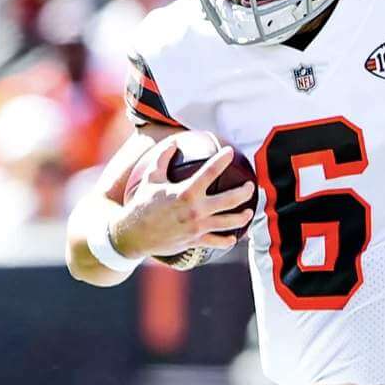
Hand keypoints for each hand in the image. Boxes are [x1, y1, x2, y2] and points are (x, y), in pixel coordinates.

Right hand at [113, 142, 255, 259]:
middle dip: (245, 191)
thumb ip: (163, 159)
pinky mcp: (194, 241)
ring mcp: (197, 227)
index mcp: (185, 192)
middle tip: (251, 186)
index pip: (210, 172)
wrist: (133, 235)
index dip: (222, 159)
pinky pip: (216, 242)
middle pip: (230, 199)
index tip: (230, 152)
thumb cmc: (141, 205)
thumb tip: (174, 142)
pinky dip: (227, 240)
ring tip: (249, 211)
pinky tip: (234, 237)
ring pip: (229, 223)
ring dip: (243, 217)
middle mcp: (195, 210)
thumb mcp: (150, 178)